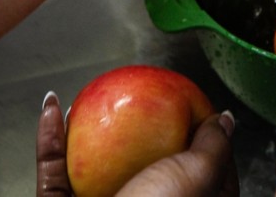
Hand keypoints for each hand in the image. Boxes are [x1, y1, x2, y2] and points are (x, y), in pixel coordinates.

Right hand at [37, 92, 238, 196]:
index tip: (192, 105)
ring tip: (86, 101)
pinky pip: (52, 173)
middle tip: (134, 99)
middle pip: (142, 164)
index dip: (199, 135)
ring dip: (83, 132)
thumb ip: (215, 147)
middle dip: (134, 130)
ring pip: (90, 168)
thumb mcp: (201, 176)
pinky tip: (50, 109)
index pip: (201, 168)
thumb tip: (226, 120)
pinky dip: (49, 141)